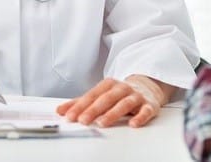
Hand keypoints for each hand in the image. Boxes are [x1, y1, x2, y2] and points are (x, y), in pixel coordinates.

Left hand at [56, 75, 171, 127]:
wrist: (147, 85)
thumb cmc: (119, 93)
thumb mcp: (101, 94)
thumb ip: (81, 102)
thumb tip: (61, 110)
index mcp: (109, 85)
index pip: (92, 95)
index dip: (80, 106)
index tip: (70, 116)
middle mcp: (122, 88)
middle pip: (107, 98)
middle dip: (94, 109)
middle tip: (83, 120)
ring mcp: (136, 96)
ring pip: (124, 104)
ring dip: (113, 113)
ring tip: (102, 122)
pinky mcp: (149, 104)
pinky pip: (146, 110)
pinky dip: (140, 117)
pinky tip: (133, 124)